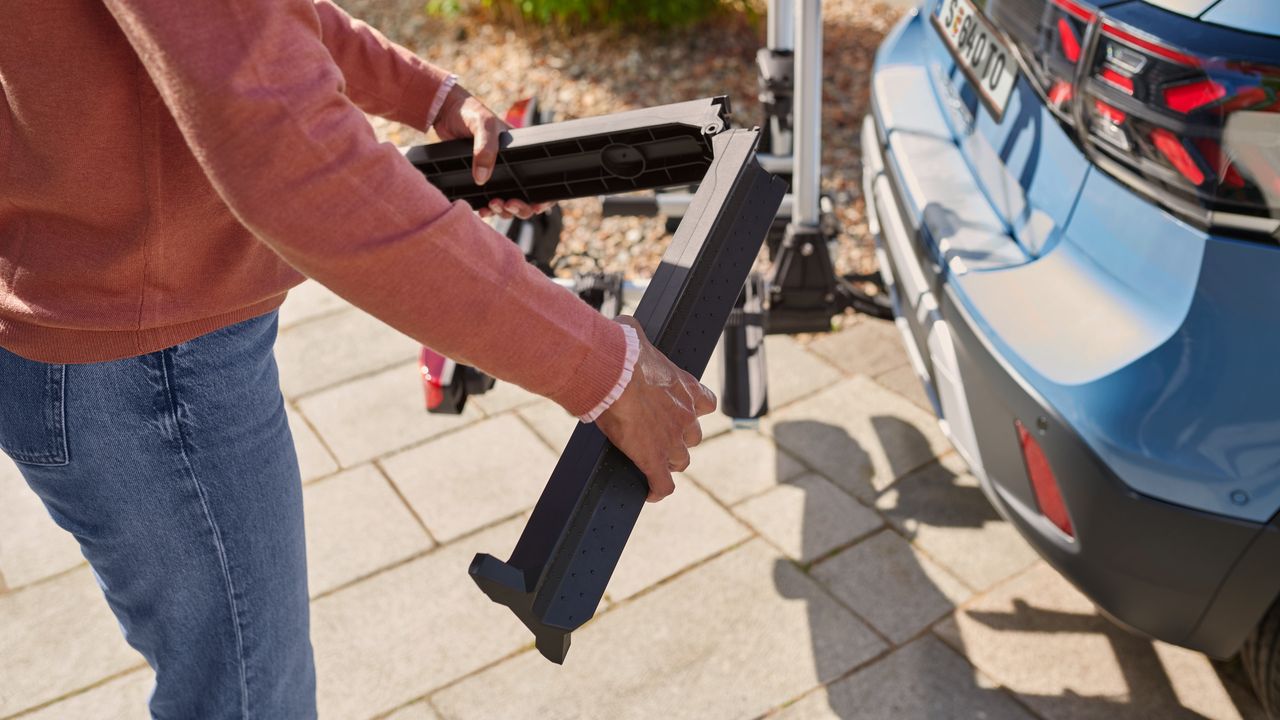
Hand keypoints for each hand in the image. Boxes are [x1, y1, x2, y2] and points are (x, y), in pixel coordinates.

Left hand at [432, 84, 554, 219]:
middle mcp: (510, 167)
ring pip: (507, 204)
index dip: (544, 197)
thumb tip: (482, 179)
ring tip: (492, 205)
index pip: (540, 180)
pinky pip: (487, 203)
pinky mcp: (478, 180)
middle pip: (525, 198)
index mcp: (520, 153)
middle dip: (520, 208)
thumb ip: (485, 149)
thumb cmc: (471, 112)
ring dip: (503, 211)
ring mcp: (495, 175)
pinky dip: (487, 210)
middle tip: (508, 204)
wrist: (446, 111)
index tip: (537, 205)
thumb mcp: (483, 125)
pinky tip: (482, 211)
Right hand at [596, 317, 717, 501]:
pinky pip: (663, 485)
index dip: (693, 410)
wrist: (614, 373)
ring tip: (649, 460)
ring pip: (680, 461)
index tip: (680, 412)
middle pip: (693, 436)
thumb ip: (638, 340)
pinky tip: (649, 492)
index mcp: (686, 388)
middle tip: (657, 435)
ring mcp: (672, 441)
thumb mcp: (636, 336)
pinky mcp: (653, 460)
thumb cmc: (622, 350)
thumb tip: (626, 331)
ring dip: (667, 461)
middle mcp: (686, 416)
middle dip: (678, 437)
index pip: (705, 403)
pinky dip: (657, 490)